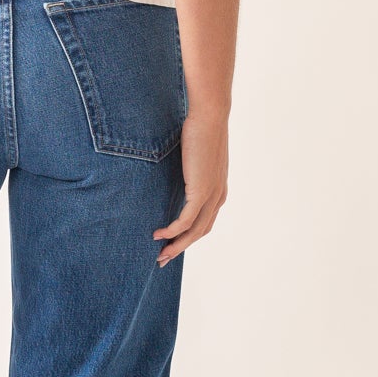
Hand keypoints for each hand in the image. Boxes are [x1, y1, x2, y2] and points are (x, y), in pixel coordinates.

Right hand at [153, 109, 228, 266]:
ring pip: (193, 232)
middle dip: (180, 248)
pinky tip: (158, 235)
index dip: (188, 237)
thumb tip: (176, 173)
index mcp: (219, 191)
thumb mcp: (196, 156)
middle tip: (163, 259)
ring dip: (175, 245)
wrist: (210, 117)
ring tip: (159, 254)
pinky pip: (185, 220)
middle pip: (199, 233)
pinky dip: (172, 231)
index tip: (171, 245)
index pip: (204, 223)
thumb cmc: (201, 129)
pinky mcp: (201, 191)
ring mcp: (211, 196)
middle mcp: (218, 197)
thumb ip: (191, 170)